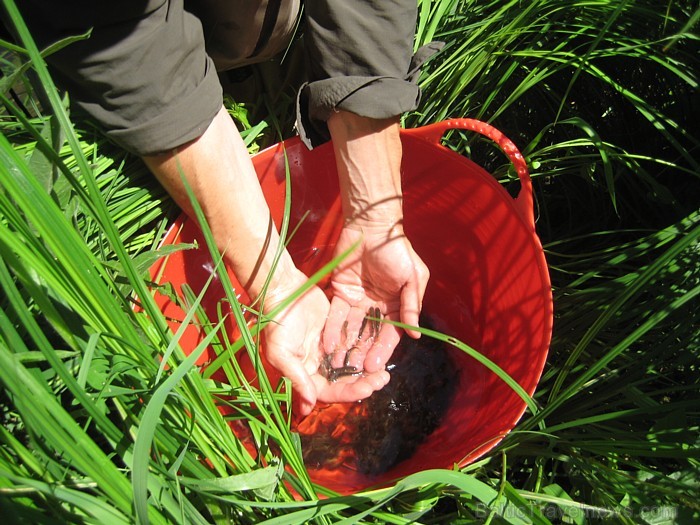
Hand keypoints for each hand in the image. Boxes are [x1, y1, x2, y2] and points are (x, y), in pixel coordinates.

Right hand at [262, 272, 389, 416]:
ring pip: (352, 364)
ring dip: (367, 368)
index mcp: (305, 374)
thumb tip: (309, 406)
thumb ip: (297, 379)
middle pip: (344, 381)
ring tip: (385, 369)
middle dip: (364, 382)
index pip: (330, 391)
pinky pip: (353, 345)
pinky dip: (365, 349)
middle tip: (383, 379)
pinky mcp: (337, 332)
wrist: (282, 291)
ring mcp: (329, 349)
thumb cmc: (276, 324)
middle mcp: (319, 365)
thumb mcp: (281, 353)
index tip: (368, 389)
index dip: (349, 392)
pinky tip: (378, 350)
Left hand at [322, 223, 429, 374]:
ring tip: (338, 365)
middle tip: (353, 372)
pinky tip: (328, 344)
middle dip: (362, 353)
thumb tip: (415, 334)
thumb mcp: (413, 277)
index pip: (390, 333)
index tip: (374, 366)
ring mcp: (358, 300)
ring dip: (345, 346)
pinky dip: (332, 329)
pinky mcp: (340, 292)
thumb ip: (411, 305)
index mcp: (397, 304)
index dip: (382, 350)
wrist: (371, 226)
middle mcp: (377, 306)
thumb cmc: (396, 250)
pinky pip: (336, 314)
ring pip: (351, 328)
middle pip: (369, 335)